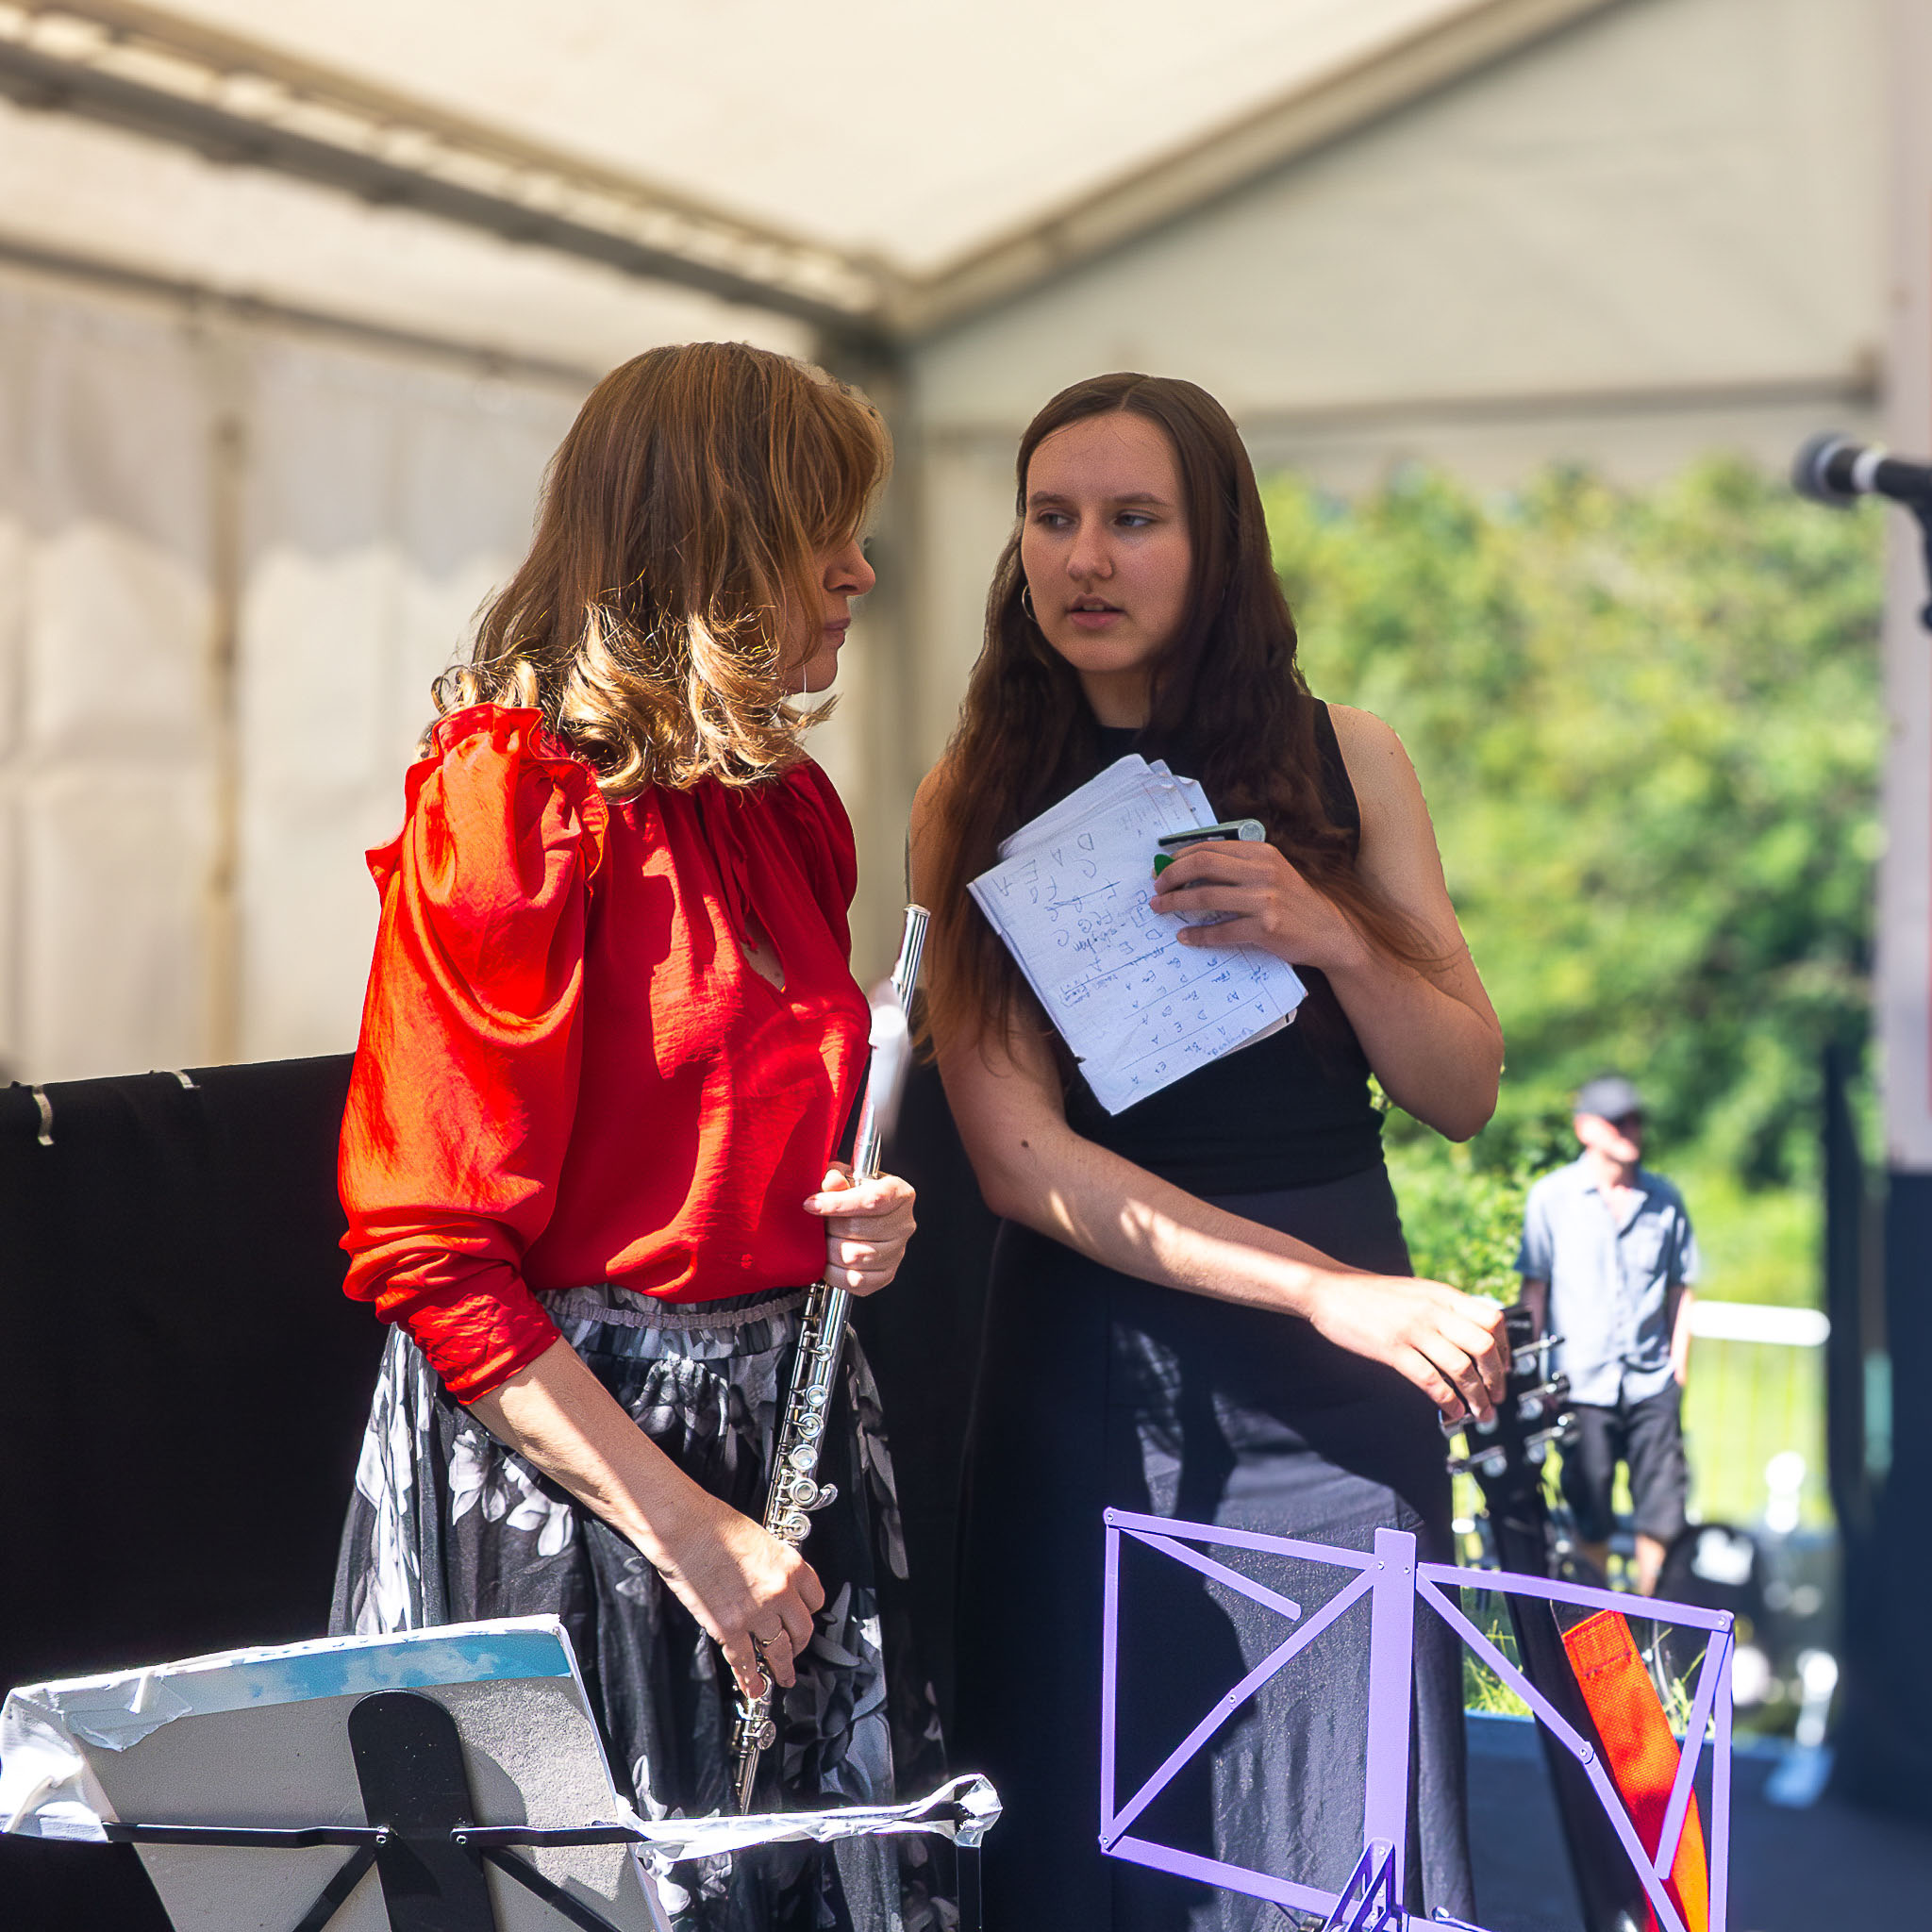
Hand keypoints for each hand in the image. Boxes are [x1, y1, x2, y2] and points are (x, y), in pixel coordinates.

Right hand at [644, 1485, 825, 1700]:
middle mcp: (780, 1592)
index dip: (808, 1613)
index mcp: (791, 1566)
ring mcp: (756, 1613)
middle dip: (799, 1644)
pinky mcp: (729, 1627)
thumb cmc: (716, 1525)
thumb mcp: (761, 1540)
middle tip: (796, 1652)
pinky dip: (750, 1677)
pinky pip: (745, 1660)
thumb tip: (772, 1584)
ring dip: (781, 1667)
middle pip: (802, 1630)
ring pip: (778, 1650)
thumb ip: (773, 1566)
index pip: (815, 1600)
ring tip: (782, 1677)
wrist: (685, 1528)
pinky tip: (753, 1685)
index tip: (802, 1620)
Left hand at [804, 1165, 916, 1296]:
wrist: (860, 1219)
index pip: (872, 1200)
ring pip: (854, 1257)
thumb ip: (836, 1177)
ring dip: (829, 1250)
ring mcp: (898, 1252)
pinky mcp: (886, 1275)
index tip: (811, 1204)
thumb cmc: (852, 1195)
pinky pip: (856, 1280)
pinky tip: (829, 1260)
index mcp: (899, 1193)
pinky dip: (834, 1272)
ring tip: (823, 1240)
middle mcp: (904, 1223)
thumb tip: (831, 1183)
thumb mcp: (844, 1177)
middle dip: (829, 1227)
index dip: (838, 1203)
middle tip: (818, 1223)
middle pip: (859, 1230)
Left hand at [1148, 840, 1362, 972]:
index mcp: (1262, 853)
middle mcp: (1263, 872)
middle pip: (1203, 866)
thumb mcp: (1273, 872)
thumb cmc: (1294, 902)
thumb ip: (1240, 866)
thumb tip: (1191, 868)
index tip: (1163, 868)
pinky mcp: (1265, 929)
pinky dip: (1198, 935)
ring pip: (1206, 898)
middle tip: (1157, 887)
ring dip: (1176, 903)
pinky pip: (1221, 931)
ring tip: (1161, 908)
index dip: (1180, 858)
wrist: (1329, 932)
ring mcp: (1264, 901)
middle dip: (1172, 876)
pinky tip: (1185, 936)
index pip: (1210, 848)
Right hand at [1305, 1274, 1509, 1423]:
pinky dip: (1447, 1400)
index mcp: (1442, 1295)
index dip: (1505, 1348)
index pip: (1493, 1319)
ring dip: (1477, 1396)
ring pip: (1461, 1367)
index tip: (1504, 1368)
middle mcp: (1433, 1310)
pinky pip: (1430, 1379)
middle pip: (1484, 1345)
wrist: (1329, 1290)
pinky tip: (1452, 1410)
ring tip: (1480, 1413)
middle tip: (1496, 1397)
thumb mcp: (1416, 1291)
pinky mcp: (1392, 1349)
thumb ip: (1443, 1308)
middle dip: (1497, 1378)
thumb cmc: (1372, 1295)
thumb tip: (1471, 1333)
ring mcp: (1413, 1330)